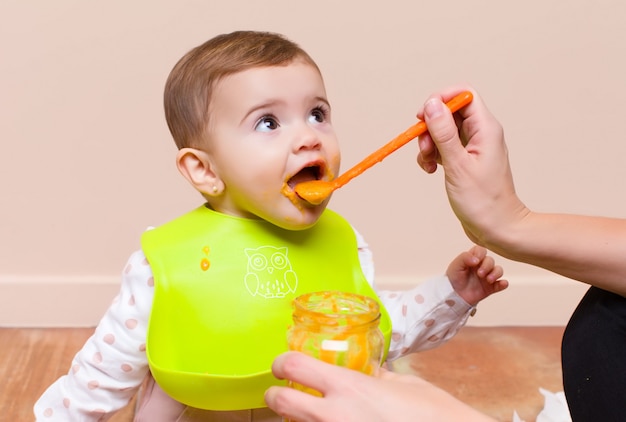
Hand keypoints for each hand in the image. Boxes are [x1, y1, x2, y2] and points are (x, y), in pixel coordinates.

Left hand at [265, 351, 495, 421]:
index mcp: (348, 387)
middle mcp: (333, 415)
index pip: (294, 366)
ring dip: (295, 420)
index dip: (281, 363)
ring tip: (308, 415)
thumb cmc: (433, 415)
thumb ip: (377, 377)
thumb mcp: (404, 385)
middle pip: (280, 401)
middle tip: (281, 394)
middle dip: (275, 396)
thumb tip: (367, 373)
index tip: (282, 365)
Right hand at [416, 85, 528, 249]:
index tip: (423, 116)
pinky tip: (432, 171)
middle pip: (449, 112)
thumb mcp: (458, 165)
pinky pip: (443, 147)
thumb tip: (432, 104)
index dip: (441, 100)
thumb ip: (444, 133)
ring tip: (428, 163)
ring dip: (428, 143)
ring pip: (443, 130)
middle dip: (430, 127)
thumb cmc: (483, 201)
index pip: (464, 95)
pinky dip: (432, 156)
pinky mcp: (465, 160)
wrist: (497, 228)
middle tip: (424, 147)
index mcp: (486, 129)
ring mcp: (473, 147)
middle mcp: (481, 133)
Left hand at [446, 245, 507, 305]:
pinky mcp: (490, 288)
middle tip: (480, 274)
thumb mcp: (455, 265)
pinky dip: (503, 283)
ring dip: (496, 273)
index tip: (476, 260)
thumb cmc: (453, 278)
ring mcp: (487, 277)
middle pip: (490, 260)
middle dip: (487, 266)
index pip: (481, 251)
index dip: (480, 254)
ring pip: (498, 270)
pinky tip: (502, 284)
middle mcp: (481, 266)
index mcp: (472, 259)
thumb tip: (477, 260)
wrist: (453, 296)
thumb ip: (464, 258)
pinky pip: (501, 284)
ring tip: (489, 280)